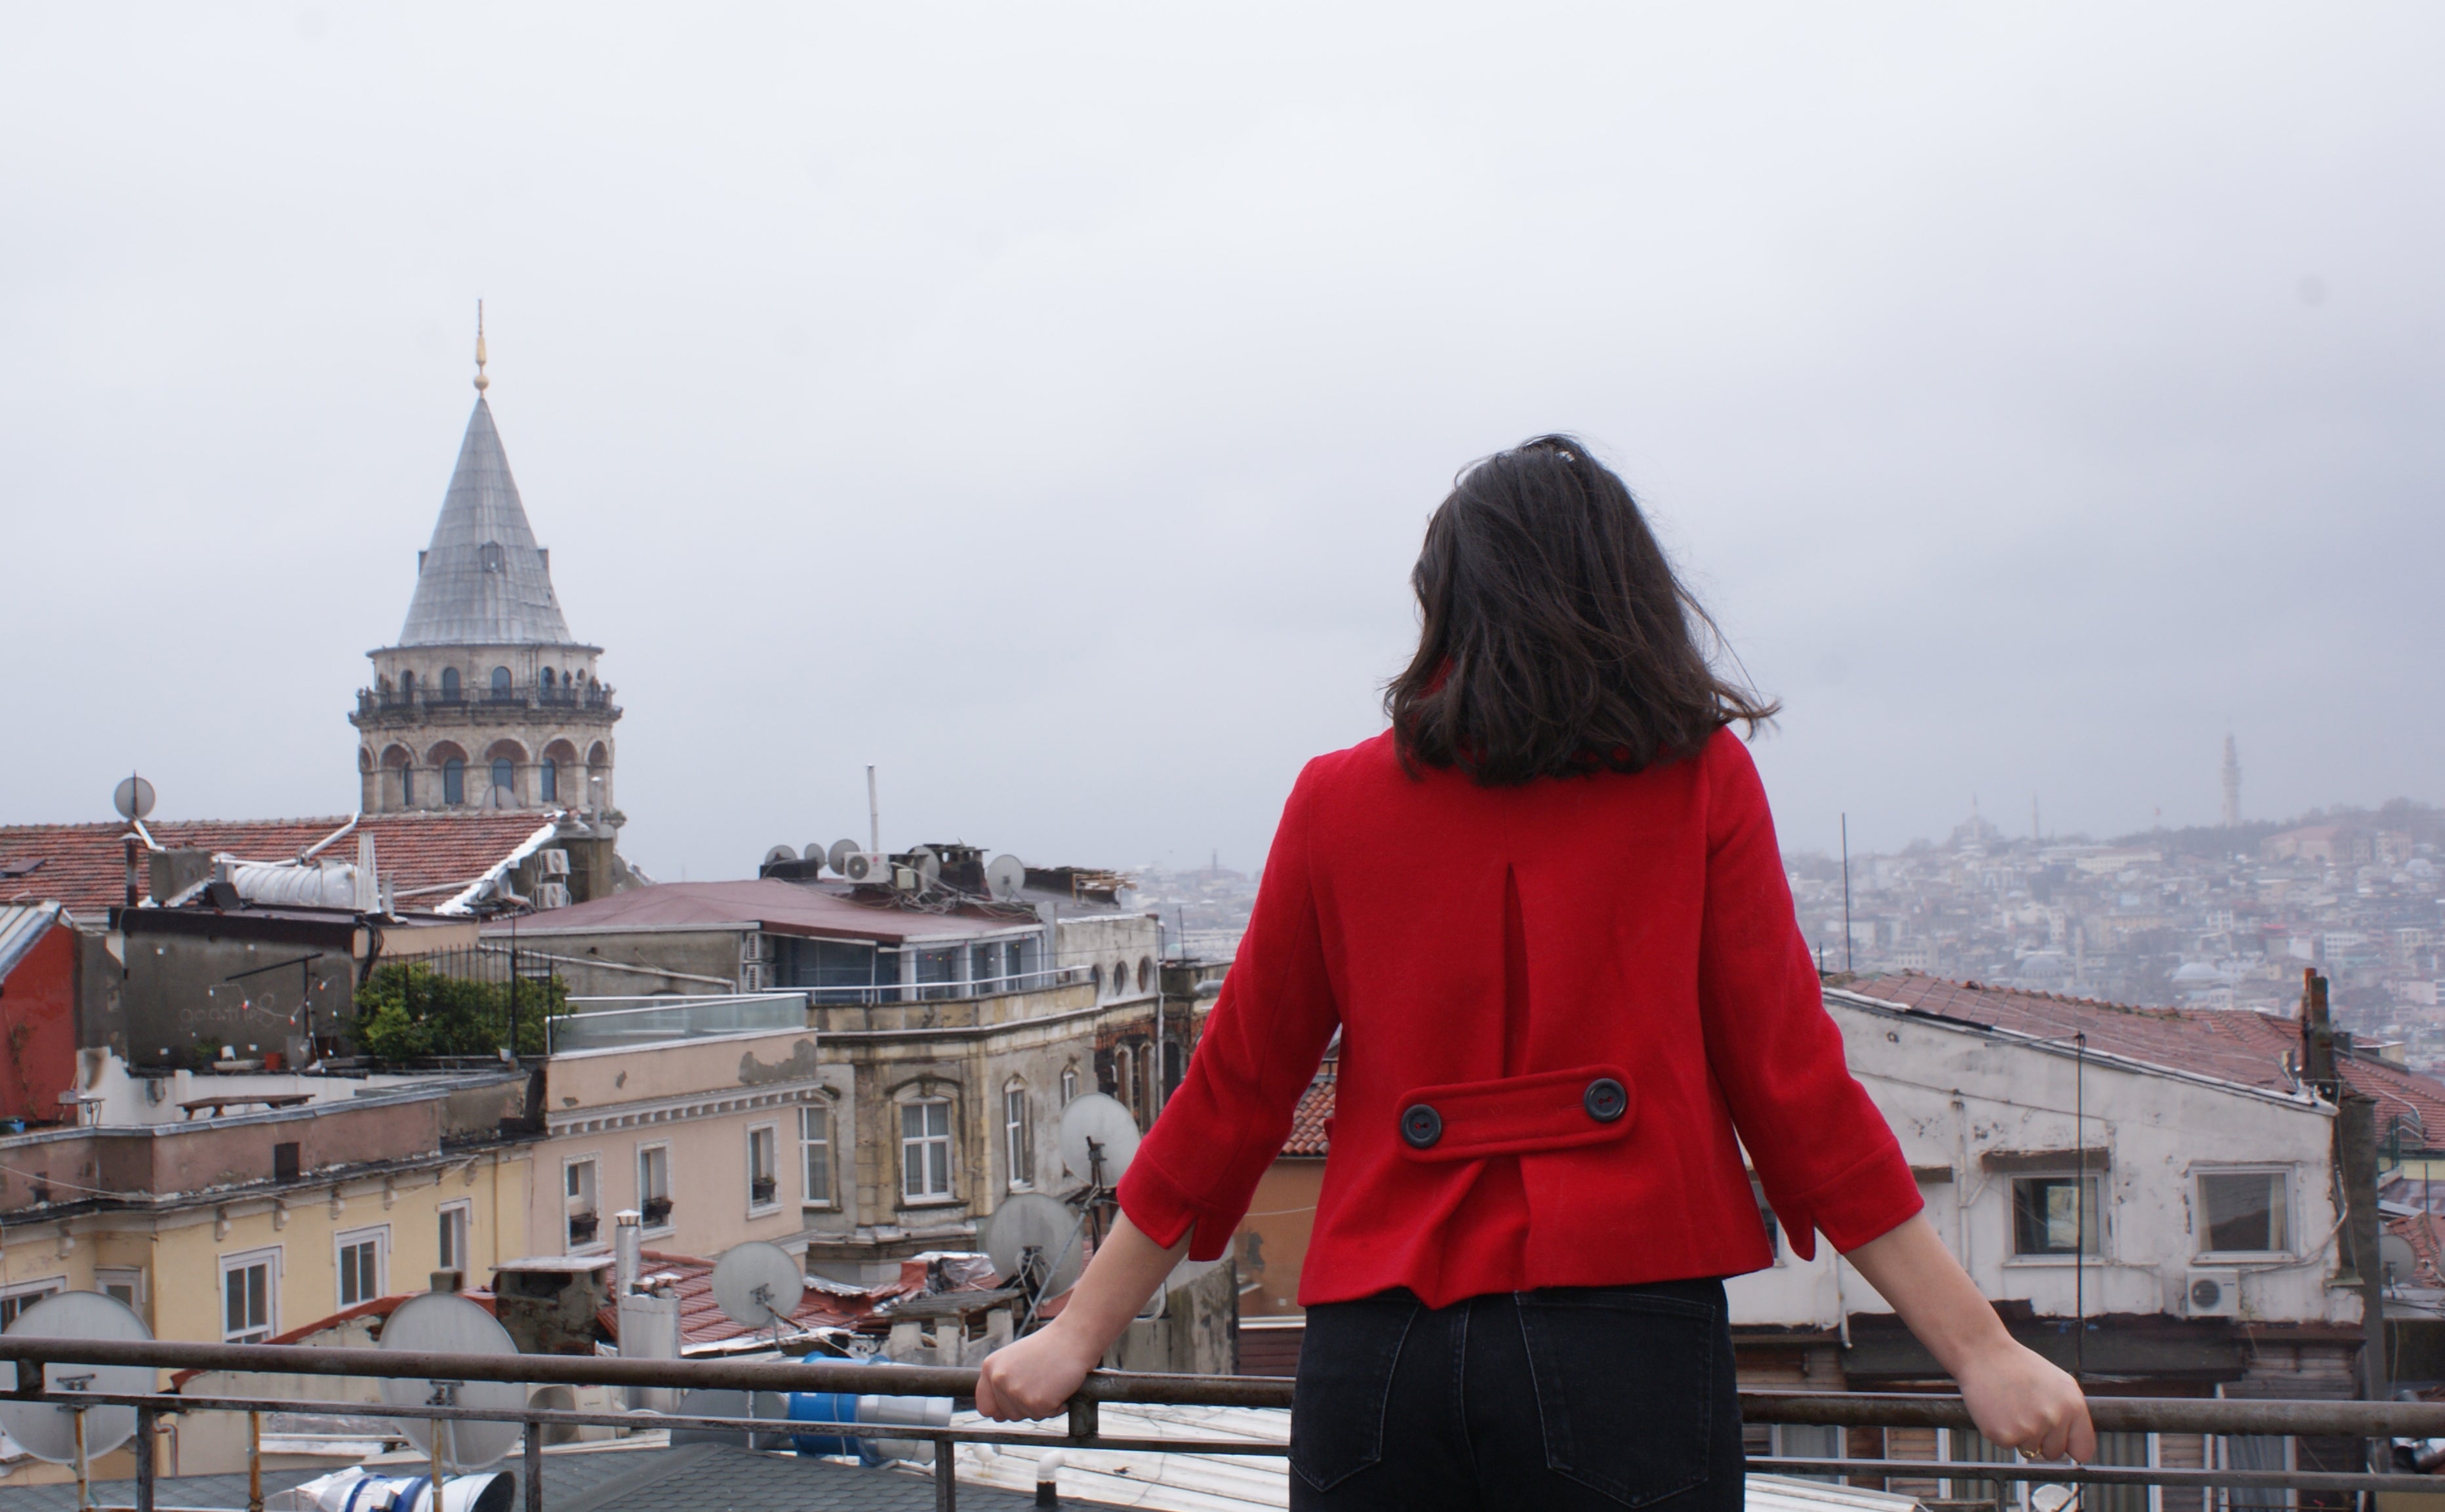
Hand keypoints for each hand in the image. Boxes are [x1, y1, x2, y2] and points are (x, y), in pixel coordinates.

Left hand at [974, 1321, 1098, 1421]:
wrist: (1074, 1336)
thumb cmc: (1049, 1346)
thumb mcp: (1015, 1359)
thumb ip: (1003, 1381)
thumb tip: (997, 1414)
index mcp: (990, 1367)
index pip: (985, 1406)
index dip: (1001, 1409)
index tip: (1015, 1404)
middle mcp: (998, 1380)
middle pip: (1008, 1415)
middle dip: (1026, 1405)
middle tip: (1042, 1383)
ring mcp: (1016, 1392)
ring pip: (1028, 1416)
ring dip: (1043, 1405)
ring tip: (1051, 1382)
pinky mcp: (1036, 1402)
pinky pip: (1048, 1415)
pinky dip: (1058, 1405)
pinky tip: (1061, 1386)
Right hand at [1954, 1338, 2095, 1462]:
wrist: (1984, 1353)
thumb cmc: (2020, 1366)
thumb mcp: (2059, 1384)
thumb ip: (2072, 1414)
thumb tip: (2076, 1445)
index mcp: (2073, 1406)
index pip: (2083, 1449)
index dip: (2070, 1446)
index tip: (2059, 1440)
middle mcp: (2055, 1419)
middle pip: (2054, 1453)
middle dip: (2041, 1440)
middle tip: (2026, 1412)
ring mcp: (2030, 1429)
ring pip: (2029, 1450)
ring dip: (2019, 1434)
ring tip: (2011, 1406)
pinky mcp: (2005, 1435)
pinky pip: (2007, 1445)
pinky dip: (2000, 1431)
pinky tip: (1998, 1410)